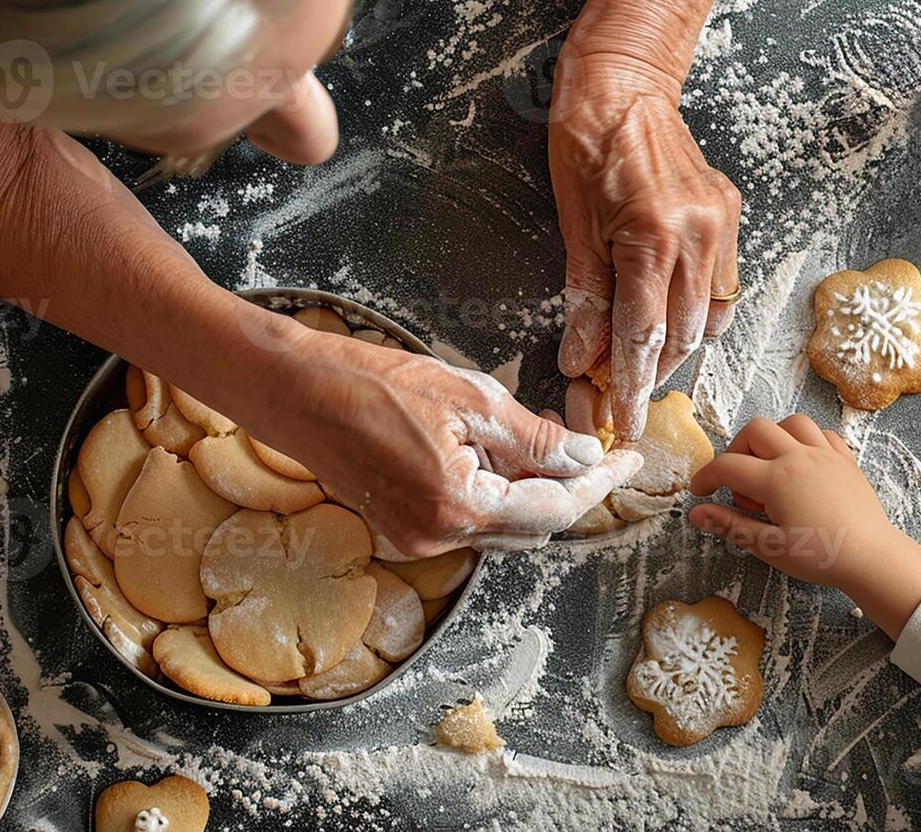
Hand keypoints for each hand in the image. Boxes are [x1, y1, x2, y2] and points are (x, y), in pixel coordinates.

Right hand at [260, 329, 642, 556]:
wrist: (291, 392)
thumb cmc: (369, 383)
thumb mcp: (468, 398)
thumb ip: (532, 439)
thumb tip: (581, 458)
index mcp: (459, 507)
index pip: (556, 508)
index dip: (599, 483)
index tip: (629, 461)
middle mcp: (438, 536)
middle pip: (532, 525)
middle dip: (568, 486)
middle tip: (591, 445)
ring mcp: (416, 537)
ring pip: (502, 522)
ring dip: (529, 487)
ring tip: (536, 436)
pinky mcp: (402, 527)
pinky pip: (470, 516)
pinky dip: (494, 488)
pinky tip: (495, 447)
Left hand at [550, 52, 740, 441]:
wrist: (623, 83)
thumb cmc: (586, 145)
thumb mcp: (574, 228)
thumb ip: (586, 300)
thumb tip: (582, 360)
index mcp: (652, 235)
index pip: (644, 334)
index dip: (631, 384)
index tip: (623, 420)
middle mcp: (698, 232)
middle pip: (683, 333)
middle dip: (653, 371)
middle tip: (623, 393)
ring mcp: (721, 222)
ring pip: (710, 316)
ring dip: (677, 345)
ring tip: (644, 356)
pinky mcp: (731, 213)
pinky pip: (723, 284)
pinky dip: (698, 310)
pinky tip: (671, 313)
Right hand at [689, 416, 920, 637]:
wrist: (871, 556)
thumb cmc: (820, 556)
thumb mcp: (770, 547)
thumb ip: (731, 525)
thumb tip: (696, 513)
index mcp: (776, 479)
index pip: (728, 466)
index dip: (707, 477)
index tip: (700, 492)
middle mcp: (799, 456)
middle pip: (756, 430)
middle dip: (737, 450)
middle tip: (738, 482)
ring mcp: (825, 453)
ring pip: (791, 423)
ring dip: (773, 437)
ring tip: (771, 466)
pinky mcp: (845, 458)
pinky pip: (821, 433)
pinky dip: (805, 440)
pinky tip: (803, 464)